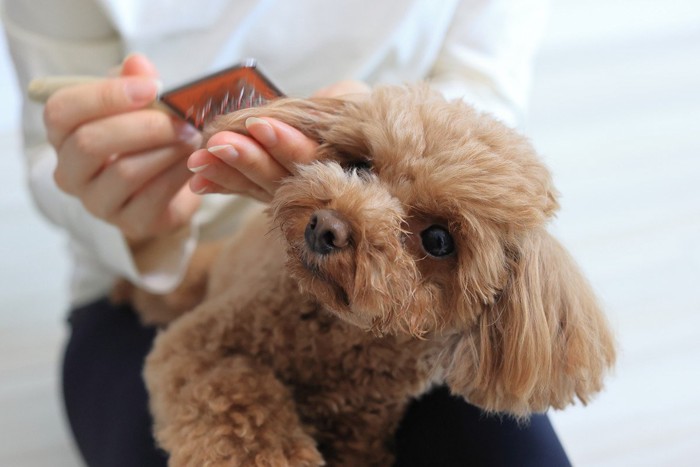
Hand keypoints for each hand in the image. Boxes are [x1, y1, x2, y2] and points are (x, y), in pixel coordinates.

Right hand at [45, 54, 201, 244]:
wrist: (168, 187)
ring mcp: (97, 203)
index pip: (62, 111)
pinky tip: (197, 159)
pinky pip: (154, 196)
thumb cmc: (146, 138)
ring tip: (193, 135)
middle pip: (91, 143)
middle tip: (182, 117)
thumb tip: (138, 63)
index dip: (106, 96)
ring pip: (125, 172)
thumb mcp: (139, 104)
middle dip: (144, 126)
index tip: (153, 88)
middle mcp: (70, 172)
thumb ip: (135, 82)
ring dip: (166, 149)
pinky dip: (180, 173)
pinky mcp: (131, 223)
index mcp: (63, 135)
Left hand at [187, 80, 369, 200]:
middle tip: (219, 143)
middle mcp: (316, 185)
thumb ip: (344, 106)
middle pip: (280, 178)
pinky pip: (244, 189)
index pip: (313, 159)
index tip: (260, 125)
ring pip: (258, 185)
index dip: (287, 145)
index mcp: (341, 164)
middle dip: (248, 159)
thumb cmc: (353, 107)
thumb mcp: (356, 100)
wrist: (346, 123)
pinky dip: (222, 183)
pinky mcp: (268, 188)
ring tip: (198, 160)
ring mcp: (290, 190)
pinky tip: (198, 182)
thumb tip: (326, 108)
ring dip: (227, 172)